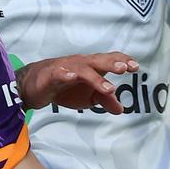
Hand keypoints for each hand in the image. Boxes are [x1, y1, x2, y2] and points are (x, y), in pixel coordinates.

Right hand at [17, 53, 138, 113]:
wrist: (33, 86)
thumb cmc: (64, 88)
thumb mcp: (87, 97)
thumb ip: (104, 99)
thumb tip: (121, 109)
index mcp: (90, 67)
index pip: (108, 60)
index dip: (121, 61)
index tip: (136, 67)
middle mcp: (79, 64)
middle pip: (97, 60)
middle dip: (111, 63)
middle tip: (125, 68)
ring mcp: (64, 68)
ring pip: (81, 69)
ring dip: (95, 77)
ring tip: (109, 87)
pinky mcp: (50, 76)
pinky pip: (58, 74)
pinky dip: (65, 75)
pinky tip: (71, 78)